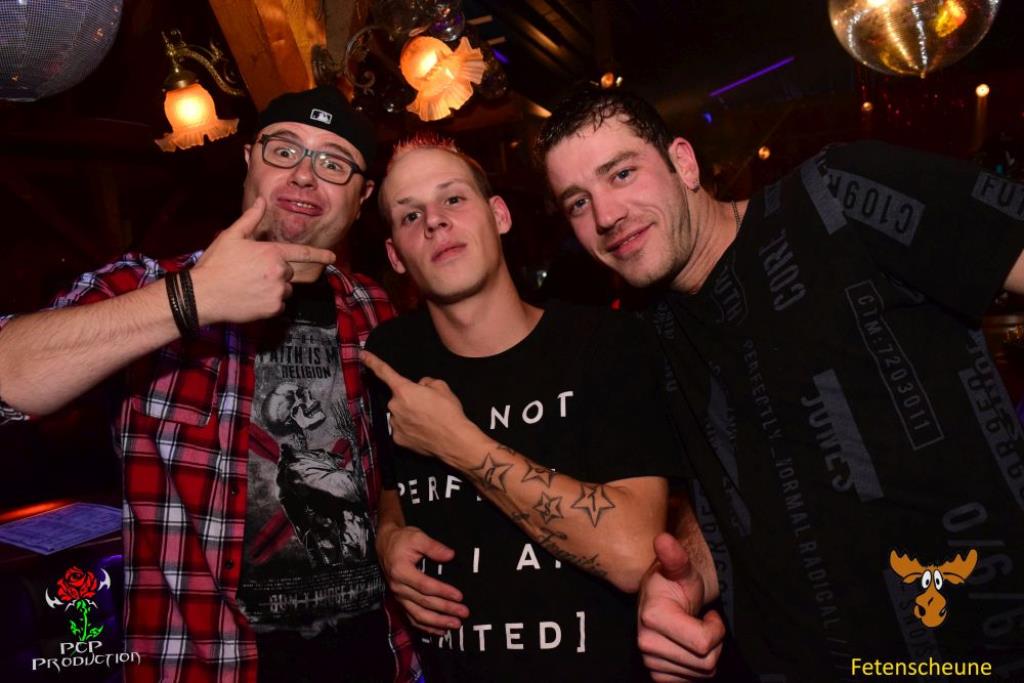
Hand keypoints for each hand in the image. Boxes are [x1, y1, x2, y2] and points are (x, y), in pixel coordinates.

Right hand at [191, 198, 336, 324]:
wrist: (203, 294)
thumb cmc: (216, 263)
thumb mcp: (232, 236)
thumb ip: (251, 219)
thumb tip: (262, 200)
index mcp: (272, 253)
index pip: (302, 253)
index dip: (320, 255)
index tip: (333, 257)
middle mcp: (279, 272)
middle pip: (288, 273)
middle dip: (276, 273)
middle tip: (252, 274)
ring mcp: (277, 292)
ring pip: (284, 290)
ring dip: (274, 289)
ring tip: (250, 287)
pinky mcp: (273, 309)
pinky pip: (279, 305)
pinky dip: (269, 304)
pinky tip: (251, 299)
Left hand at [361, 350, 476, 459]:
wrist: (454, 441)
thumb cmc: (449, 413)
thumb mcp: (442, 387)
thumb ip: (426, 382)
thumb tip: (421, 387)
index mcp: (404, 390)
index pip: (384, 372)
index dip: (372, 362)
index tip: (362, 355)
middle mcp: (395, 406)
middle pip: (399, 398)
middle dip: (410, 400)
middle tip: (427, 407)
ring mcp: (394, 424)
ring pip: (399, 414)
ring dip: (409, 415)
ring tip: (428, 422)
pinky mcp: (397, 439)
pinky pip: (400, 429)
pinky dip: (409, 429)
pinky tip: (422, 432)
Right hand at [377, 523, 468, 634]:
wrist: (385, 544)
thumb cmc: (402, 539)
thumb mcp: (417, 537)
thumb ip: (434, 547)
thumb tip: (451, 555)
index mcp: (401, 571)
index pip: (425, 586)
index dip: (443, 592)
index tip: (460, 596)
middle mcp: (398, 587)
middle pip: (424, 603)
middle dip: (445, 610)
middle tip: (463, 613)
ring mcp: (398, 596)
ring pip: (418, 615)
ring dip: (437, 622)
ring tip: (455, 625)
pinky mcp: (400, 601)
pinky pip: (412, 618)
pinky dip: (426, 627)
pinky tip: (440, 631)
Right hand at [637, 533, 723, 680]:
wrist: (660, 599)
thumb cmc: (676, 583)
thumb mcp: (682, 569)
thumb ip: (675, 557)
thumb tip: (663, 539)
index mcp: (653, 618)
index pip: (704, 643)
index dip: (716, 629)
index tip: (709, 614)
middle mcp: (646, 644)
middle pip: (706, 662)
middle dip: (714, 642)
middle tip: (702, 622)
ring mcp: (650, 662)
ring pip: (702, 673)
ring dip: (706, 654)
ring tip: (694, 632)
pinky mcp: (656, 675)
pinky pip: (691, 681)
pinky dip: (696, 666)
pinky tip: (688, 647)